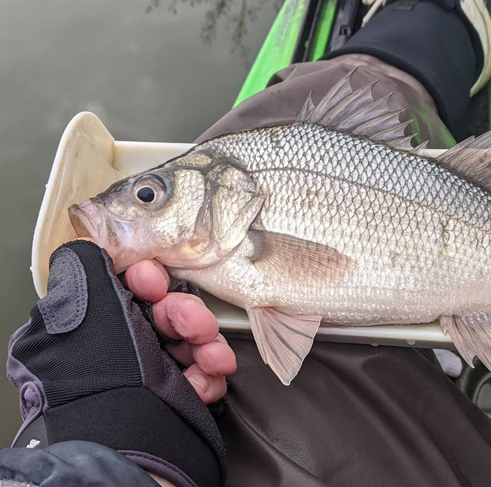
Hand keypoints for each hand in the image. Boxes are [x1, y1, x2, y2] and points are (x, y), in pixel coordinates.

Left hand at [8, 241, 226, 486]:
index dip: (146, 281)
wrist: (133, 437)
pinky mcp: (181, 396)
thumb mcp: (85, 308)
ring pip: (194, 342)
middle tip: (191, 322)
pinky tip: (208, 381)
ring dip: (208, 344)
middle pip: (168, 315)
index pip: (128, 291)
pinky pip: (207, 373)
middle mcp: (124, 351)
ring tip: (212, 357)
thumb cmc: (105, 376)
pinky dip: (212, 375)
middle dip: (186, 314)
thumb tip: (90, 245)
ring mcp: (154, 375)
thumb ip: (88, 267)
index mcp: (98, 329)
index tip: (152, 279)